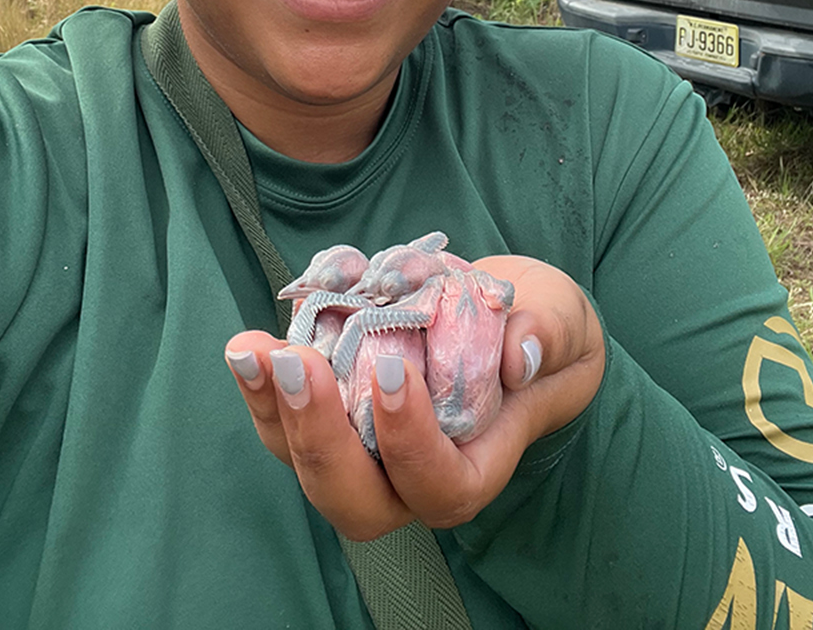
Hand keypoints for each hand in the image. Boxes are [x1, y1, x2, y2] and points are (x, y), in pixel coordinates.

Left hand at [223, 255, 604, 540]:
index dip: (409, 442)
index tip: (393, 370)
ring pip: (308, 463)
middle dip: (319, 438)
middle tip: (299, 365)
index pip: (439, 486)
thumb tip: (517, 356)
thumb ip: (547, 335)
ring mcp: (365, 451)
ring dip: (274, 411)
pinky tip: (248, 346)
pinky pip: (288, 420)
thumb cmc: (542, 330)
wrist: (505, 316)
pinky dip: (263, 386)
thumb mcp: (564, 321)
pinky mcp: (333, 416)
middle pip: (355, 497)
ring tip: (251, 351)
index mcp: (475, 465)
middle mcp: (411, 475)